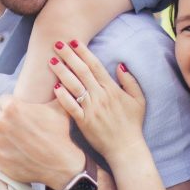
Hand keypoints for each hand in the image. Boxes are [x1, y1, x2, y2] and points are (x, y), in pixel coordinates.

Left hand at [0, 96, 84, 189]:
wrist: (60, 165)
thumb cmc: (59, 134)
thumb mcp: (59, 108)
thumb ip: (56, 92)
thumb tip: (58, 81)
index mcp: (12, 107)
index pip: (4, 101)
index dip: (13, 106)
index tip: (20, 113)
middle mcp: (1, 122)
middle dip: (6, 120)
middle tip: (19, 128)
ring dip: (1, 134)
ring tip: (15, 140)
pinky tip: (8, 149)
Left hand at [49, 40, 147, 163]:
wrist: (126, 148)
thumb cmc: (132, 124)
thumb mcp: (138, 100)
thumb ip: (130, 81)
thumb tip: (120, 65)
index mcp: (112, 89)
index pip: (95, 66)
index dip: (84, 52)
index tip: (74, 41)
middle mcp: (100, 96)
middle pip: (82, 71)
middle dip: (69, 56)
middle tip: (57, 44)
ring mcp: (91, 109)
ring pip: (74, 86)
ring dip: (62, 72)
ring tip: (51, 60)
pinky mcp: (84, 122)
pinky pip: (71, 107)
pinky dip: (63, 96)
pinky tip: (54, 86)